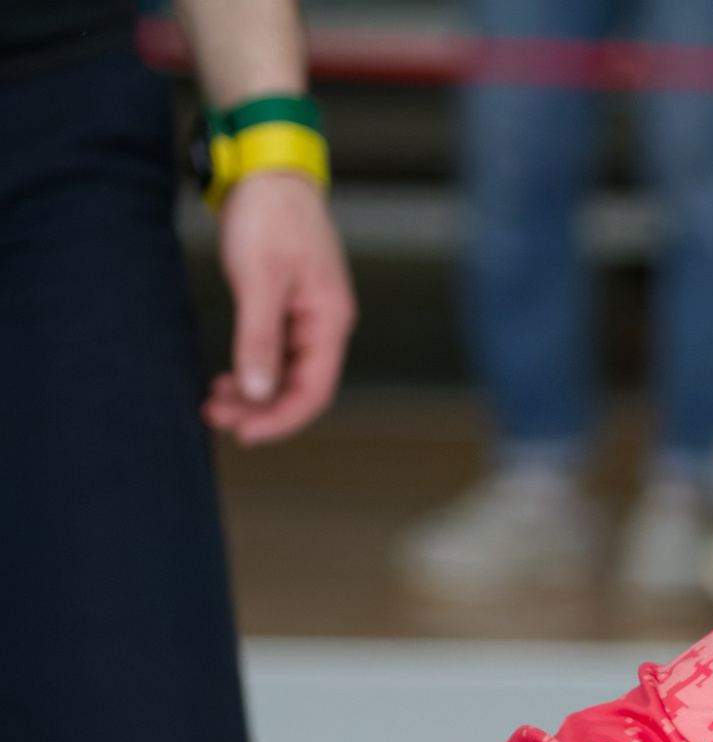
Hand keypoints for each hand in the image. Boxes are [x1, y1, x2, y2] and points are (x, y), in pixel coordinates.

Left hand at [203, 171, 353, 444]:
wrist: (268, 171)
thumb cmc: (270, 217)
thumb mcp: (259, 281)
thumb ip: (259, 340)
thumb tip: (259, 392)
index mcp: (330, 321)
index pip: (313, 391)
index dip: (280, 419)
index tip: (244, 433)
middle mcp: (326, 324)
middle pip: (300, 387)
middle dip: (261, 408)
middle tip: (216, 415)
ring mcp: (309, 316)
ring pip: (286, 372)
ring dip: (254, 391)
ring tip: (215, 398)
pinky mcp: (290, 304)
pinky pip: (277, 352)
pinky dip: (253, 368)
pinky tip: (229, 374)